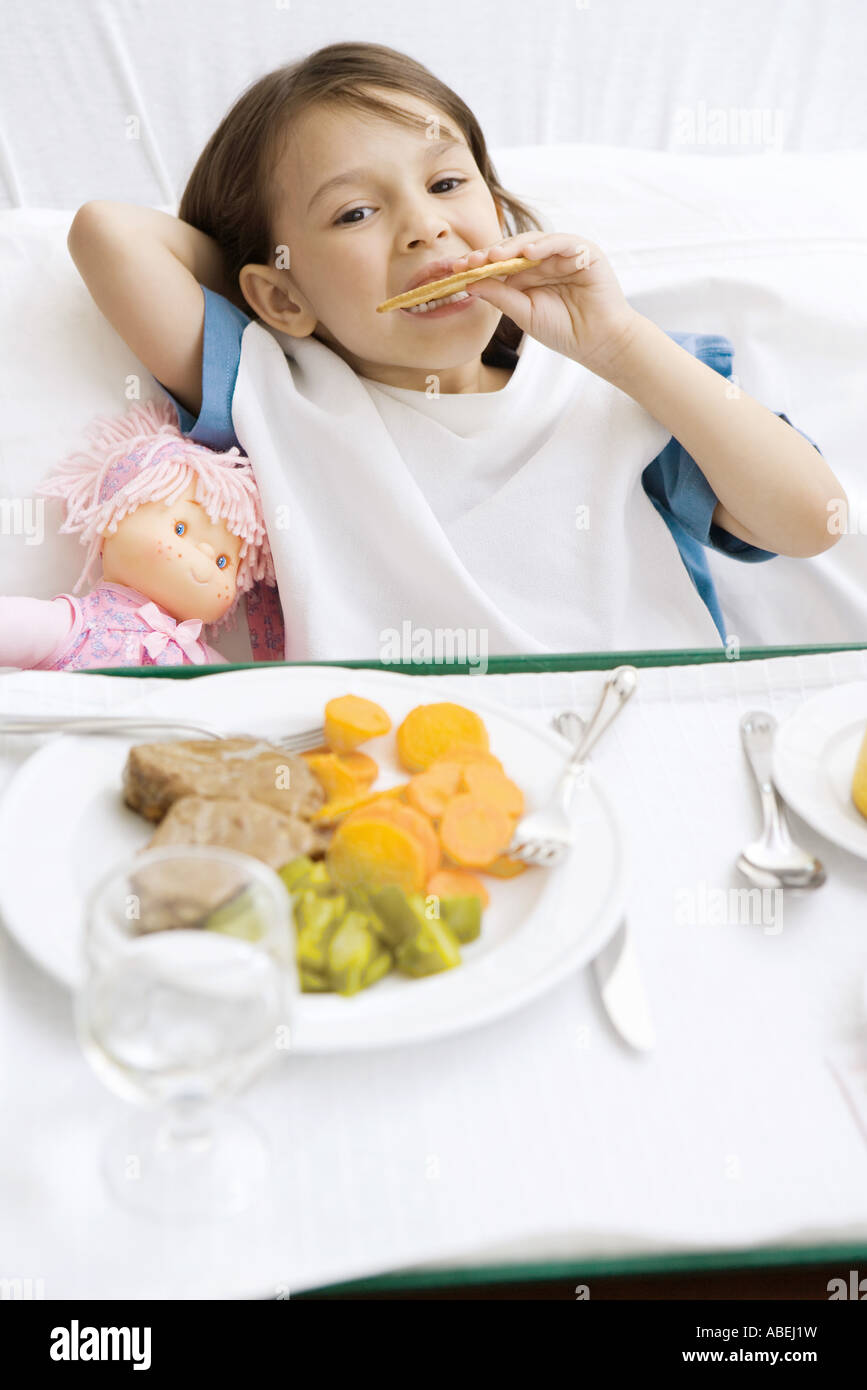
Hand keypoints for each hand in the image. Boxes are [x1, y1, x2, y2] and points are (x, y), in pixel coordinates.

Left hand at [450, 232, 640, 374]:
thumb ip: (500, 296)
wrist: (597, 342)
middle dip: (490, 254)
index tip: (456, 269)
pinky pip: (561, 242)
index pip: (499, 263)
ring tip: (494, 255)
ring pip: (533, 242)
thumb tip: (469, 282)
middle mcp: (543, 260)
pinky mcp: (584, 251)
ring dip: (513, 248)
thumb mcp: (524, 313)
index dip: (478, 264)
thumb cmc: (563, 330)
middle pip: (512, 250)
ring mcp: (563, 254)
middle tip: (470, 260)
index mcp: (527, 275)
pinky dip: (545, 245)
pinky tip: (529, 253)